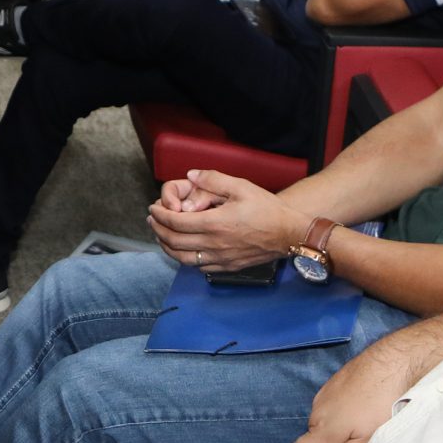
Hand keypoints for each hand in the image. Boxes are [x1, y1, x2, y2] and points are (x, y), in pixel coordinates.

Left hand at [147, 168, 306, 272]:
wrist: (289, 233)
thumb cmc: (267, 209)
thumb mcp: (241, 186)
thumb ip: (213, 179)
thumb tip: (191, 175)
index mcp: (214, 223)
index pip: (175, 222)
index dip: (160, 215)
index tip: (154, 208)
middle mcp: (214, 244)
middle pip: (174, 241)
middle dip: (158, 230)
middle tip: (153, 220)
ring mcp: (220, 258)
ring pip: (182, 258)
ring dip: (167, 247)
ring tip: (162, 236)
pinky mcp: (227, 267)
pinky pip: (198, 267)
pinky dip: (185, 258)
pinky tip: (183, 250)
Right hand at [268, 335, 421, 442]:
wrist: (393, 362)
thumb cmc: (382, 403)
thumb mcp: (370, 439)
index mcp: (324, 430)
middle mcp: (320, 411)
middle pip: (315, 437)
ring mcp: (327, 394)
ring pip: (326, 420)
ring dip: (336, 429)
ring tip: (361, 431)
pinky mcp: (337, 382)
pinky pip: (334, 405)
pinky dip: (343, 413)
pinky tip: (362, 411)